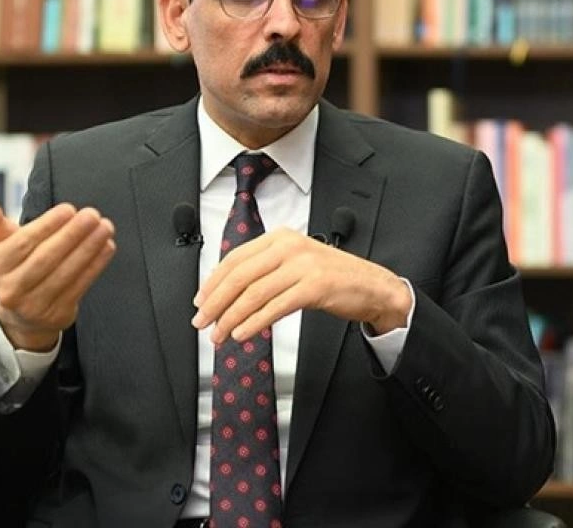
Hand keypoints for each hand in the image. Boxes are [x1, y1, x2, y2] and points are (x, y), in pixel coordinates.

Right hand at [0, 196, 116, 351]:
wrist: (22, 314)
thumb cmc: (15, 267)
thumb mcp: (0, 245)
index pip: (23, 243)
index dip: (48, 225)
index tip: (69, 209)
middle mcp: (9, 289)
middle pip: (46, 258)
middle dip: (72, 234)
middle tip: (92, 215)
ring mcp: (33, 306)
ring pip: (66, 272)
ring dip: (89, 247)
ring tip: (105, 227)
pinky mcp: (56, 315)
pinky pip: (80, 286)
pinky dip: (96, 264)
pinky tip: (107, 246)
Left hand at [192, 227, 411, 343]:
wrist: (373, 286)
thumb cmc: (333, 278)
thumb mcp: (296, 263)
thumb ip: (266, 270)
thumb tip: (226, 292)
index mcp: (280, 238)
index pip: (235, 258)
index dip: (212, 282)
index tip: (200, 302)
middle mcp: (289, 246)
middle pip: (239, 276)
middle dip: (216, 303)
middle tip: (202, 323)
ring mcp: (303, 265)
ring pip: (254, 293)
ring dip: (231, 318)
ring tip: (219, 335)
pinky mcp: (314, 286)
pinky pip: (275, 307)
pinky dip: (254, 322)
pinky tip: (242, 334)